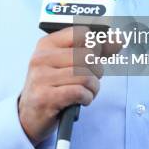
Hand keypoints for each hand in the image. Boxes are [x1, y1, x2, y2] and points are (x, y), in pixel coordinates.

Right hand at [18, 26, 103, 145]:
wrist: (30, 115)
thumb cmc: (54, 85)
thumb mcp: (69, 63)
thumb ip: (95, 50)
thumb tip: (118, 38)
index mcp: (47, 44)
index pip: (81, 33)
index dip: (95, 46)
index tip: (95, 58)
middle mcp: (42, 58)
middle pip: (86, 55)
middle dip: (97, 70)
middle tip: (91, 79)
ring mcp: (42, 78)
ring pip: (85, 75)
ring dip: (93, 87)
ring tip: (86, 92)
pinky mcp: (46, 97)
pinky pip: (80, 92)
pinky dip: (87, 98)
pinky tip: (81, 100)